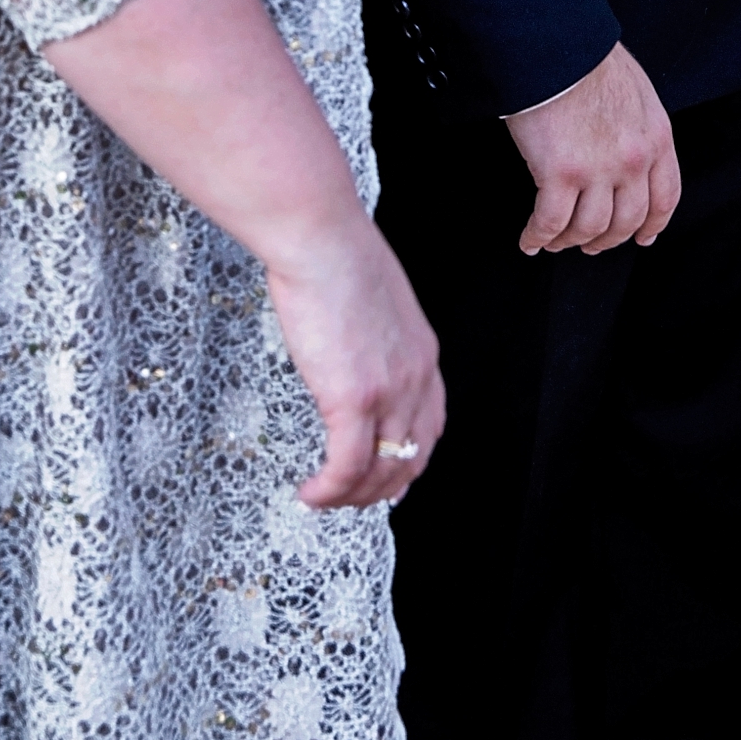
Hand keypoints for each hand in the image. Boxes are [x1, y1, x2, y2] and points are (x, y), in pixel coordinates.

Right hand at [261, 216, 446, 508]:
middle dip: (380, 489)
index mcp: (423, 354)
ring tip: (322, 498)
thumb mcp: (376, 302)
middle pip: (411, 458)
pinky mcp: (354, 398)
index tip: (389, 479)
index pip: (431, 425)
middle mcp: (416, 378)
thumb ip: (376, 337)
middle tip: (349, 499)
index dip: (411, 460)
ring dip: (350, 497)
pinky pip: (346, 467)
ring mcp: (389, 391)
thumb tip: (352, 352)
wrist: (322, 240)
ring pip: (379, 472)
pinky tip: (309, 492)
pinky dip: (329, 490)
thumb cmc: (337, 257)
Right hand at [505, 42, 680, 255]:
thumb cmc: (587, 56)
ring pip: (588, 228)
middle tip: (590, 244)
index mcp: (657, 137)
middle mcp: (634, 160)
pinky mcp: (559, 174)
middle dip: (607, 240)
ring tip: (553, 240)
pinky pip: (550, 222)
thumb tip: (626, 145)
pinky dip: (538, 236)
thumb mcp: (636, 90)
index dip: (652, 223)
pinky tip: (529, 240)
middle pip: (626, 221)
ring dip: (569, 241)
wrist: (558, 42)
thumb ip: (639, 125)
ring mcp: (598, 170)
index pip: (665, 197)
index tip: (643, 237)